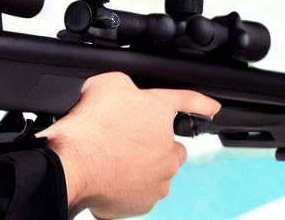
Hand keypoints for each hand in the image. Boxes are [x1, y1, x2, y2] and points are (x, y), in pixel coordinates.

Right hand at [36, 72, 220, 218]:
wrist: (72, 163)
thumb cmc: (88, 125)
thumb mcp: (107, 83)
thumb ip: (128, 86)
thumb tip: (130, 94)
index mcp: (160, 113)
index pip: (188, 101)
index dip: (201, 103)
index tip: (211, 108)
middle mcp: (168, 148)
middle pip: (170, 145)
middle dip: (153, 143)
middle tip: (124, 140)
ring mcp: (159, 179)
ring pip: (156, 172)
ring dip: (140, 166)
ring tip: (110, 160)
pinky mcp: (144, 202)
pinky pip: (139, 193)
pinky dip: (125, 186)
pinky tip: (105, 175)